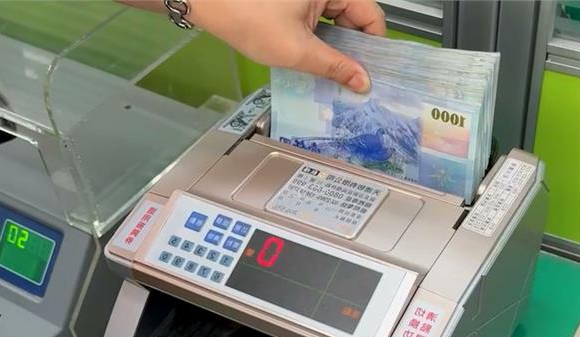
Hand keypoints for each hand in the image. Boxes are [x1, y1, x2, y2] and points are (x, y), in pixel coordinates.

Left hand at [121, 0, 385, 92]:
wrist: (206, 3)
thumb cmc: (250, 19)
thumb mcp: (297, 50)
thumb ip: (335, 67)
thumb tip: (364, 84)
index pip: (372, 17)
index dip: (373, 48)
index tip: (369, 77)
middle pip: (355, 20)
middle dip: (354, 52)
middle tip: (352, 85)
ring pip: (337, 24)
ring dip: (335, 50)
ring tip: (333, 79)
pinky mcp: (295, 3)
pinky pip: (319, 23)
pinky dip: (319, 42)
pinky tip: (314, 65)